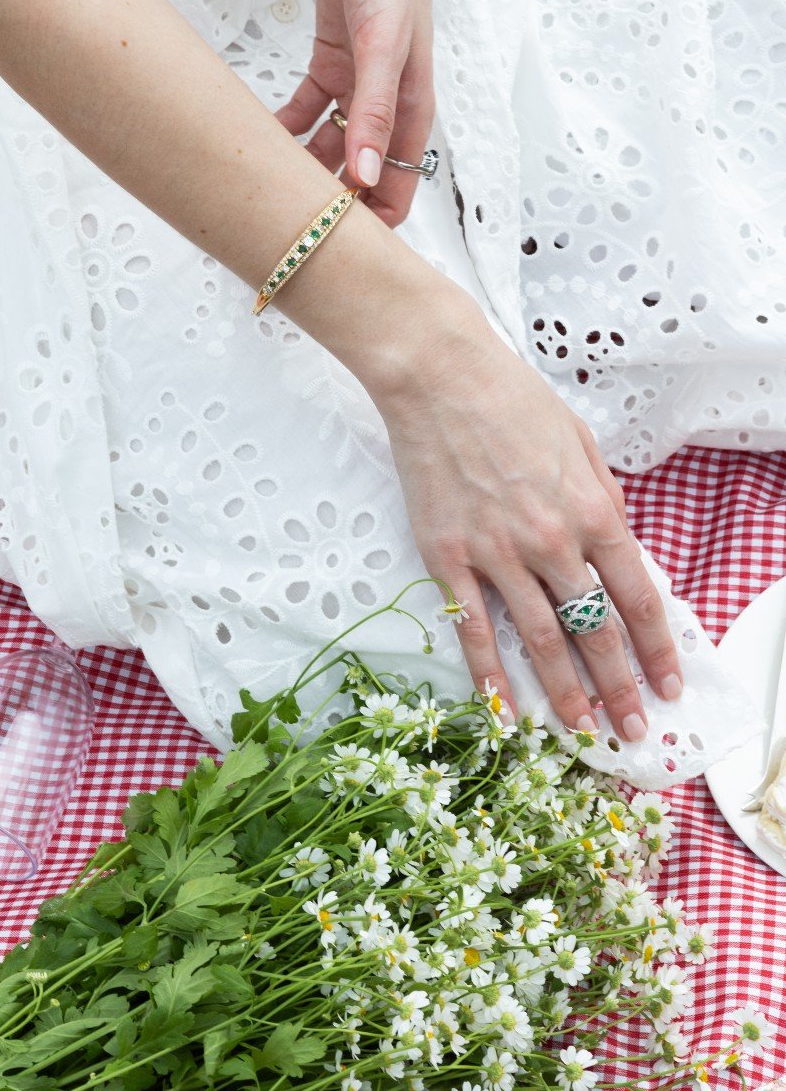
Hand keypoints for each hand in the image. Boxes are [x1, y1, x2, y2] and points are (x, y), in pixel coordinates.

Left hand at [275, 0, 438, 227]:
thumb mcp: (384, 47)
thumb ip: (374, 114)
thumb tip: (365, 175)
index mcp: (409, 111)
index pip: (396, 188)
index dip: (369, 223)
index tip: (334, 243)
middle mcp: (385, 106)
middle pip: (358, 176)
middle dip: (329, 201)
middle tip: (290, 222)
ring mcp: (357, 87)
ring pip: (329, 148)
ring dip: (302, 166)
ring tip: (268, 182)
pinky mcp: (331, 63)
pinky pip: (308, 111)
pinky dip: (288, 127)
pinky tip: (264, 137)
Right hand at [373, 293, 684, 742]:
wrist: (439, 376)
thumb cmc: (512, 399)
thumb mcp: (583, 441)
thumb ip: (606, 497)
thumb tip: (620, 541)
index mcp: (594, 510)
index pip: (638, 597)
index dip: (657, 648)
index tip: (668, 682)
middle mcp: (552, 541)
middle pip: (594, 630)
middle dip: (619, 685)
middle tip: (632, 727)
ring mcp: (497, 553)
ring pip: (539, 640)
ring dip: (564, 692)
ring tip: (580, 729)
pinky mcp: (448, 556)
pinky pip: (472, 627)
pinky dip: (489, 672)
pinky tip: (504, 706)